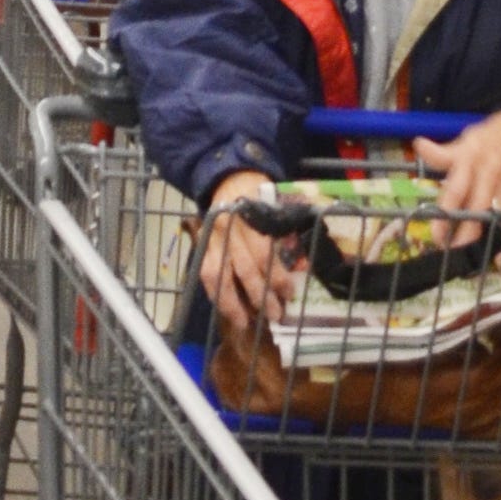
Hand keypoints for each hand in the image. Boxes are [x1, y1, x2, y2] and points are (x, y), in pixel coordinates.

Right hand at [198, 171, 301, 337]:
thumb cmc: (257, 192)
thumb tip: (298, 266)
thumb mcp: (274, 204)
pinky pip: (205, 274)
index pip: (263, 253)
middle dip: (260, 296)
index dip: (277, 276)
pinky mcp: (203, 246)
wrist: (226, 177)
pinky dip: (215, 294)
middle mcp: (228, 229)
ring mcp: (212, 238)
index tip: (289, 294)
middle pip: (244, 268)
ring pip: (219, 274)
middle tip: (274, 315)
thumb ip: (282, 231)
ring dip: (232, 302)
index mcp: (249, 216)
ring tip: (245, 322)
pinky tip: (227, 310)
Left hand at [419, 112, 500, 243]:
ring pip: (498, 219)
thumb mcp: (466, 139)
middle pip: (478, 210)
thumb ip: (442, 153)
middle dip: (465, 235)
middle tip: (451, 252)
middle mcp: (490, 175)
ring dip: (488, 242)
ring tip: (474, 260)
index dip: (445, 215)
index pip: (455, 190)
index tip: (437, 236)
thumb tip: (418, 145)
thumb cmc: (492, 138)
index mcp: (471, 160)